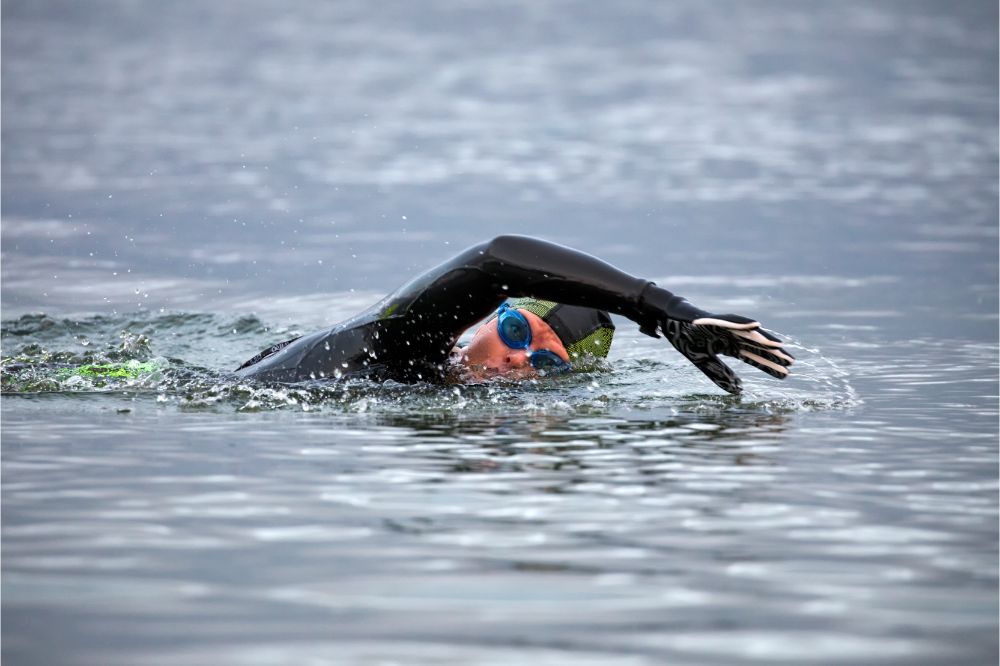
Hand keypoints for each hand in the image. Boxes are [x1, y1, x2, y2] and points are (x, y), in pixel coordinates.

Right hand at [639, 286, 794, 393]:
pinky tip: (756, 326)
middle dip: (773, 355)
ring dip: (763, 339)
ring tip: (780, 347)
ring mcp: (724, 326)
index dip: (768, 366)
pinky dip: (743, 322)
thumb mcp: (704, 361)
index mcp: (729, 346)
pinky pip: (731, 320)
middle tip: (792, 363)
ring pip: (748, 333)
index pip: (753, 357)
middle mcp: (731, 336)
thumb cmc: (686, 339)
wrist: (670, 321)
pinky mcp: (714, 318)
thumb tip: (740, 389)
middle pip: (756, 346)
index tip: (785, 375)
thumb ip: (720, 374)